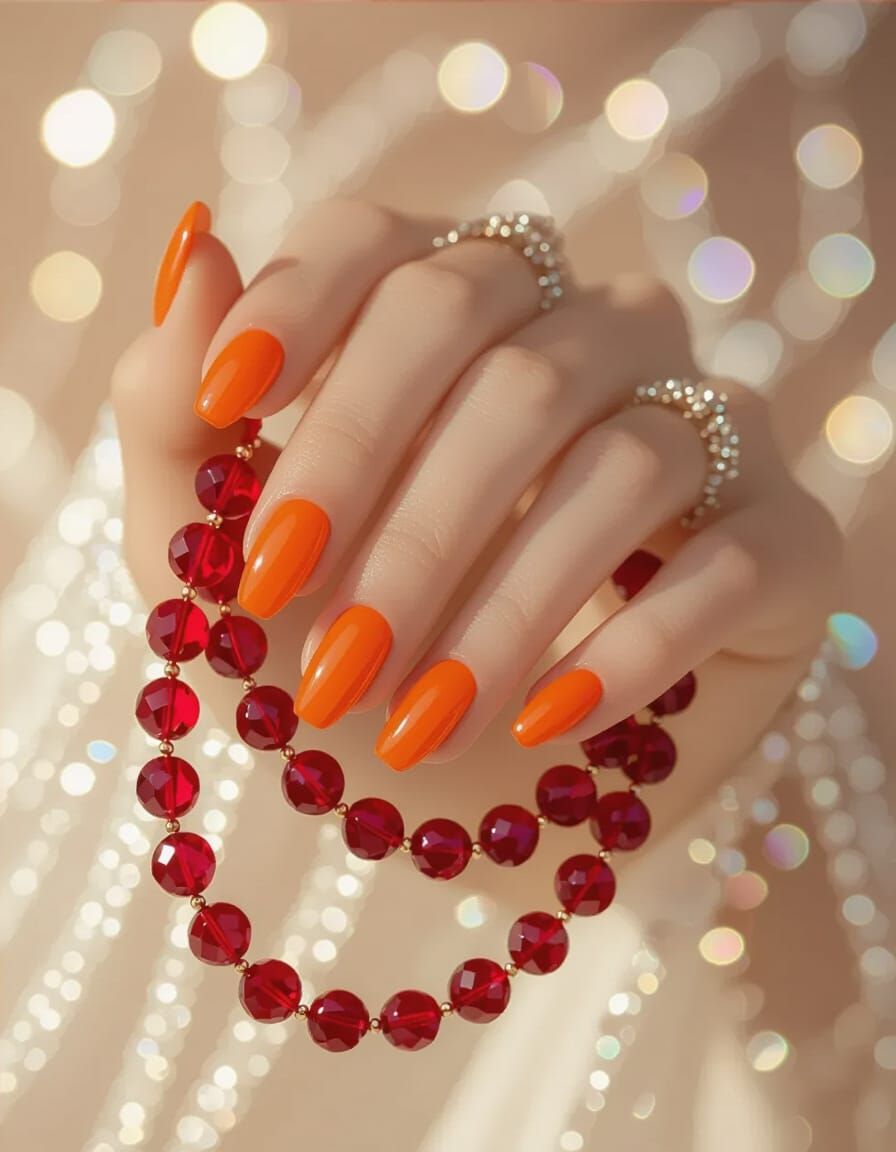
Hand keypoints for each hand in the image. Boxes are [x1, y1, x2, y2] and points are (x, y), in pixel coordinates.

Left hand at [114, 198, 840, 789]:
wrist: (478, 782)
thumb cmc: (347, 646)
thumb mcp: (224, 551)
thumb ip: (181, 406)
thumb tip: (191, 238)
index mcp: (452, 309)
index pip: (377, 243)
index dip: (299, 310)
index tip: (224, 408)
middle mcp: (590, 332)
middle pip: (496, 337)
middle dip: (390, 503)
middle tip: (320, 655)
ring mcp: (704, 426)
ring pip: (615, 460)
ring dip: (500, 607)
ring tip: (417, 723)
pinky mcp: (785, 536)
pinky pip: (725, 562)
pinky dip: (629, 648)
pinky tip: (547, 721)